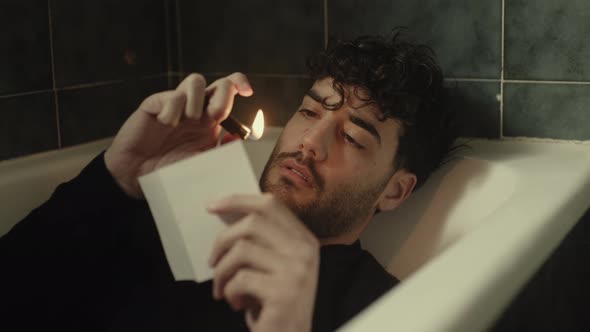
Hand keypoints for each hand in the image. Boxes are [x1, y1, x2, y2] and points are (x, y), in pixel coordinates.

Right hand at [104, 72, 252, 197]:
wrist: (137, 177)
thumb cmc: (169, 170)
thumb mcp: (202, 163)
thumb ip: (222, 150)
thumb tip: (239, 135)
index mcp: (210, 120)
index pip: (228, 92)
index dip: (240, 84)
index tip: (248, 92)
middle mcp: (195, 109)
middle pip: (218, 83)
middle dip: (224, 94)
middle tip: (216, 116)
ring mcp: (175, 105)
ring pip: (196, 81)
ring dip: (198, 100)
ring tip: (188, 120)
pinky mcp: (154, 105)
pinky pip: (171, 96)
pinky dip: (173, 109)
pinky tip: (166, 124)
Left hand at [207, 193, 319, 331]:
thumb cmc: (274, 304)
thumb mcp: (274, 266)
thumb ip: (262, 241)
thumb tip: (226, 215)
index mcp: (304, 240)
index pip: (270, 205)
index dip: (238, 200)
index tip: (212, 206)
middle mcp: (305, 252)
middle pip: (253, 223)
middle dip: (222, 240)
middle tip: (212, 261)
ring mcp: (297, 272)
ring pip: (242, 250)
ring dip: (222, 272)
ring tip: (223, 288)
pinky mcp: (284, 294)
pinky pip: (240, 279)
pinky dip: (229, 292)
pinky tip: (236, 304)